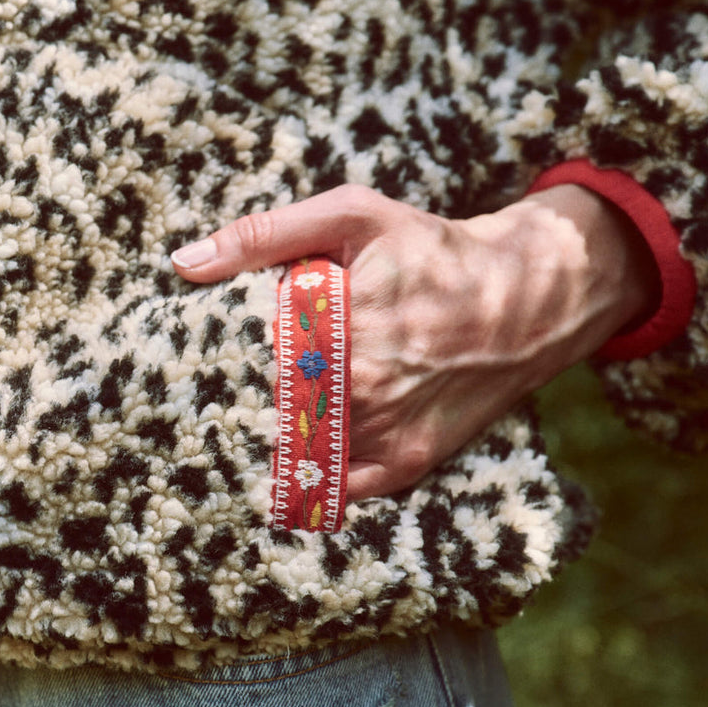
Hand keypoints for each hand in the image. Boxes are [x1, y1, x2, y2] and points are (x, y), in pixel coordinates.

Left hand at [172, 184, 655, 498]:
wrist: (524, 300)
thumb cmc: (432, 252)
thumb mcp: (352, 218)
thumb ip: (265, 235)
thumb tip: (184, 265)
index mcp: (333, 330)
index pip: (243, 366)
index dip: (227, 362)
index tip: (214, 359)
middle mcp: (357, 392)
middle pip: (266, 409)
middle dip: (250, 399)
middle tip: (244, 389)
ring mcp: (382, 435)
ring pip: (296, 450)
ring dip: (280, 436)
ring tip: (281, 412)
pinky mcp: (404, 465)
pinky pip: (335, 488)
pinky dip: (315, 474)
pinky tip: (306, 450)